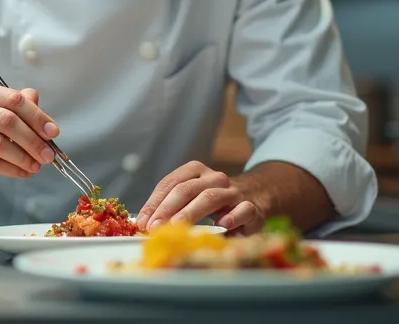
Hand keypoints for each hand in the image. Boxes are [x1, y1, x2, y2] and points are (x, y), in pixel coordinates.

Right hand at [0, 81, 59, 183]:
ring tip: (37, 166)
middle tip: (48, 155)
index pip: (14, 100)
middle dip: (33, 140)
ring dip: (23, 157)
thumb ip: (21, 109)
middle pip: (7, 121)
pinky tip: (22, 172)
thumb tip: (47, 123)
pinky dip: (11, 169)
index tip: (53, 132)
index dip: (37, 116)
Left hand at [136, 161, 264, 234]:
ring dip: (190, 212)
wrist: (256, 196)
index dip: (154, 203)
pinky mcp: (253, 207)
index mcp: (195, 171)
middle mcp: (214, 178)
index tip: (142, 222)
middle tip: (154, 227)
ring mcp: (234, 191)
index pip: (170, 183)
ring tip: (176, 226)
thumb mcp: (192, 199)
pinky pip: (243, 209)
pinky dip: (232, 216)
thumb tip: (144, 224)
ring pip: (210, 197)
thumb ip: (171, 208)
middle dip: (167, 209)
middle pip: (186, 189)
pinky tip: (222, 225)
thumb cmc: (214, 202)